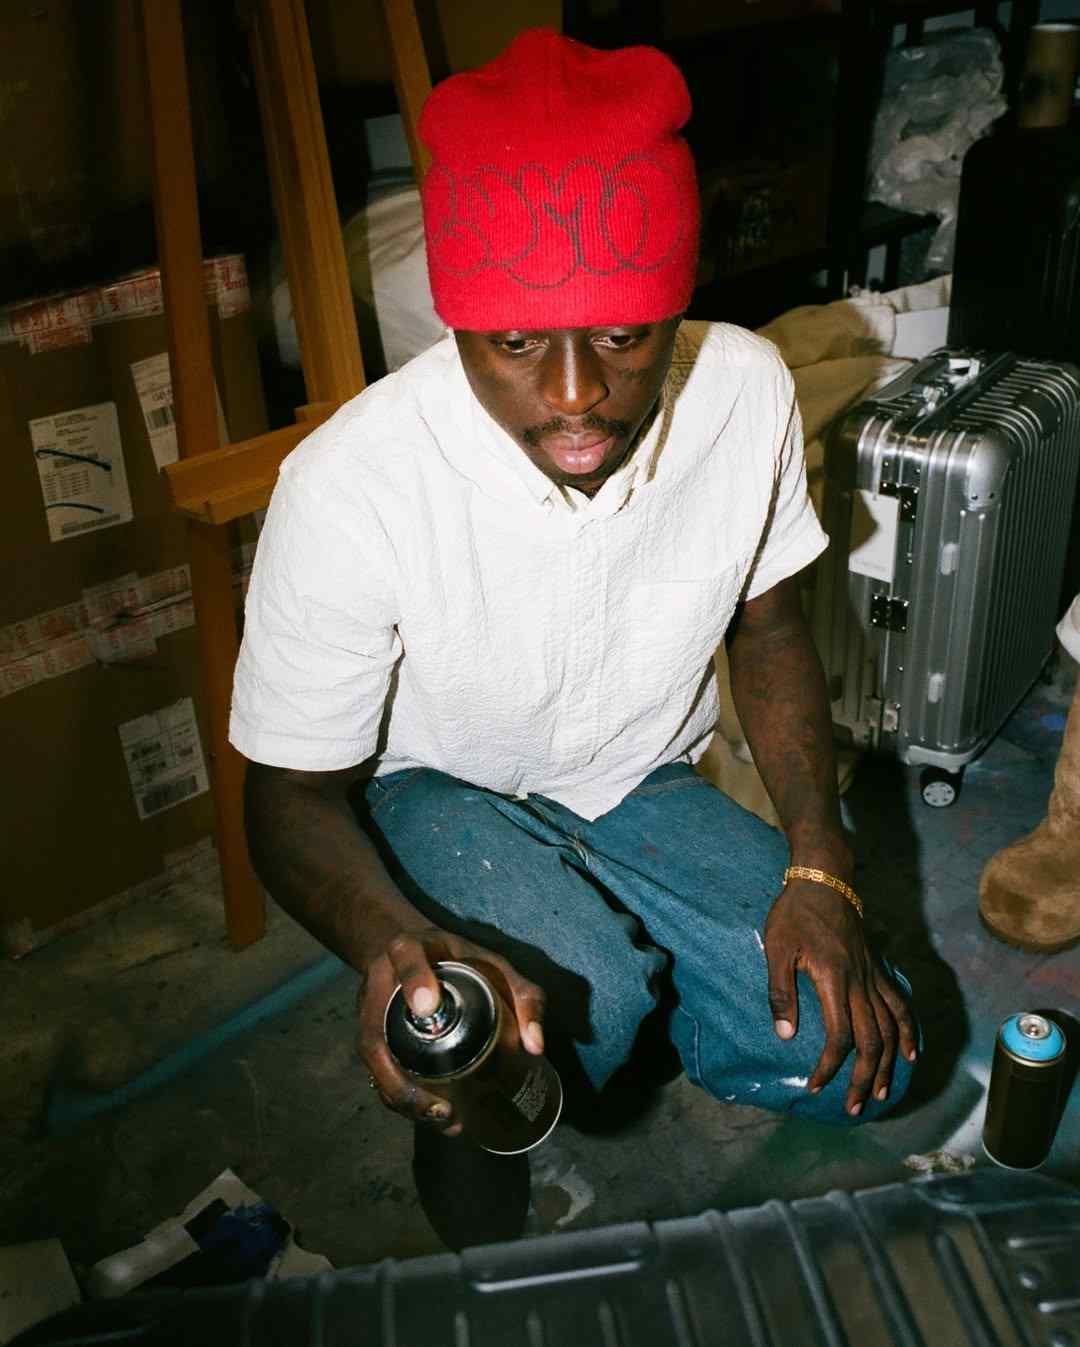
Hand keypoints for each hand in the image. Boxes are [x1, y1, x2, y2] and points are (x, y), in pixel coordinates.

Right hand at [358, 927, 546, 1136]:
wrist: (412, 948)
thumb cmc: (460, 959)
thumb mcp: (495, 964)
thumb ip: (523, 996)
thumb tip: (535, 1046)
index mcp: (411, 948)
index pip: (407, 957)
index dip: (414, 979)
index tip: (428, 1008)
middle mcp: (381, 979)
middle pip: (375, 1027)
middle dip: (401, 1075)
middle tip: (443, 1106)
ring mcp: (369, 1008)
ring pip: (372, 1057)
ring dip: (400, 1096)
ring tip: (444, 1120)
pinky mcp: (369, 1029)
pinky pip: (375, 1067)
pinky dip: (398, 1096)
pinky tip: (431, 1115)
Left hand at [763, 879, 917, 1115]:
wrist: (823, 879)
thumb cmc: (794, 913)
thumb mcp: (777, 948)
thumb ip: (780, 992)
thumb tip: (785, 1035)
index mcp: (834, 980)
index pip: (839, 1036)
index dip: (830, 1066)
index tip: (815, 1085)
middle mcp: (859, 983)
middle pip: (870, 1040)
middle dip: (863, 1077)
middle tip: (854, 1107)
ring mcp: (872, 976)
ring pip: (889, 1028)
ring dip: (887, 1064)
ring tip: (881, 1092)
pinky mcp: (877, 969)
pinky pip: (899, 1005)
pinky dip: (907, 1031)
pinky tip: (909, 1053)